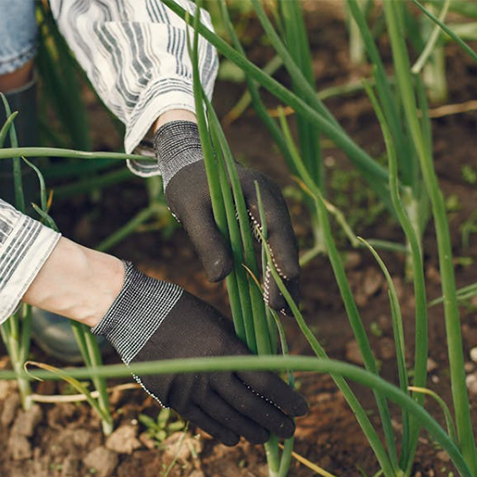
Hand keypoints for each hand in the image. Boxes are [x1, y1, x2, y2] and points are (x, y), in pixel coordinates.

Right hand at [92, 263, 307, 445]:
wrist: (135, 314)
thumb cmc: (181, 311)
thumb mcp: (218, 322)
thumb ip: (241, 347)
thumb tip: (269, 367)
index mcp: (225, 349)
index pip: (265, 381)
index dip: (286, 399)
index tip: (302, 409)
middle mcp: (210, 373)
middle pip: (250, 405)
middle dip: (274, 420)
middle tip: (289, 430)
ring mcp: (190, 388)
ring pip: (228, 418)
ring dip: (252, 431)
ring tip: (267, 438)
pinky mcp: (172, 398)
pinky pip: (202, 421)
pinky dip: (221, 432)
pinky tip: (235, 438)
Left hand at [154, 120, 299, 312]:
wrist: (190, 164)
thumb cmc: (188, 185)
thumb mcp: (190, 210)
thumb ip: (206, 240)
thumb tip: (221, 278)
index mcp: (256, 189)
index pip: (274, 225)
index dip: (282, 253)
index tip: (288, 278)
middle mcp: (271, 199)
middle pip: (285, 241)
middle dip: (286, 277)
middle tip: (283, 310)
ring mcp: (270, 210)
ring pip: (283, 249)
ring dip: (284, 280)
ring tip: (285, 313)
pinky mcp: (264, 221)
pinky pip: (273, 249)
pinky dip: (273, 272)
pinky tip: (274, 298)